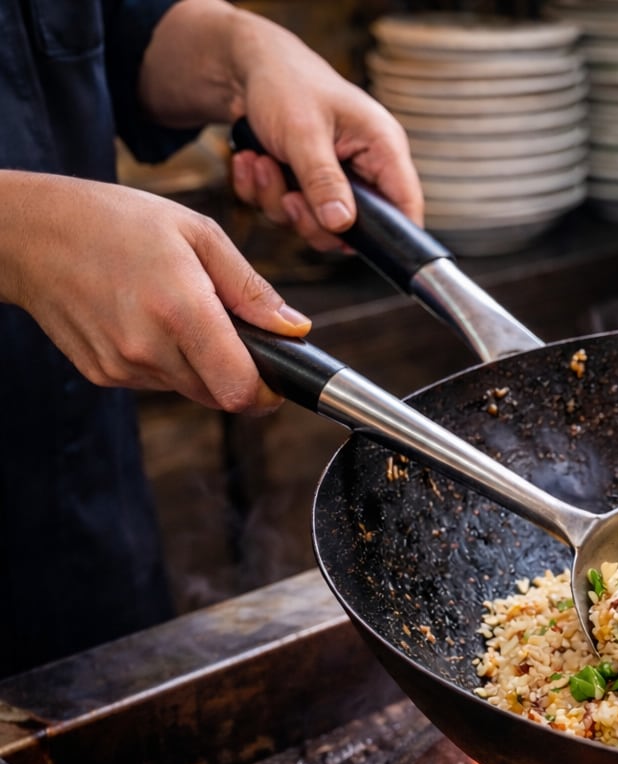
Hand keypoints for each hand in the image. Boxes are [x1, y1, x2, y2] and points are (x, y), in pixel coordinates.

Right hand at [0, 172, 308, 413]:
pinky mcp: (102, 374)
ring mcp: (121, 366)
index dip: (267, 392)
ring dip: (200, 365)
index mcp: (181, 310)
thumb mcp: (198, 233)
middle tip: (229, 332)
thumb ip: (250, 288)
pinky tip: (148, 321)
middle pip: (219, 395)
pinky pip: (155, 382)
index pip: (239, 389)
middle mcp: (148, 347)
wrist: (31, 232)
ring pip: (188, 389)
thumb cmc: (117, 221)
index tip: (276, 378)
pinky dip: (166, 362)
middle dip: (237, 373)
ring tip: (179, 314)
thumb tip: (293, 329)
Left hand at [225, 19, 421, 249]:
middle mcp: (365, 168)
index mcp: (382, 148)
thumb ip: (324, 181)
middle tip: (286, 196)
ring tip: (258, 163)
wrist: (244, 66)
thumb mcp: (303, 132)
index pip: (406, 206)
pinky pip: (287, 210)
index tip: (352, 243)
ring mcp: (336, 179)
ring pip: (315, 223)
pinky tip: (251, 162)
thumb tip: (342, 226)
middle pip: (355, 227)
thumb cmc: (285, 83)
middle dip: (310, 218)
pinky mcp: (308, 184)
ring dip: (277, 201)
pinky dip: (262, 193)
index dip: (392, 235)